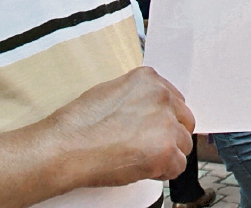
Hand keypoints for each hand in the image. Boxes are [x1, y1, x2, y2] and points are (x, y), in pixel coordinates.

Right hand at [46, 66, 195, 188]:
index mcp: (148, 79)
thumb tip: (149, 109)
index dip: (166, 118)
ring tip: (140, 158)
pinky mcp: (165, 150)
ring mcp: (165, 123)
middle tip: (150, 146)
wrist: (66, 148)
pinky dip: (163, 172)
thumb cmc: (79, 125)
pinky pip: (178, 166)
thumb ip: (137, 96)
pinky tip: (143, 169)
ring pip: (183, 144)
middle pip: (184, 120)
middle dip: (171, 135)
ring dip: (167, 154)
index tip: (156, 128)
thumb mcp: (110, 92)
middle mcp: (161, 97)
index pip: (175, 100)